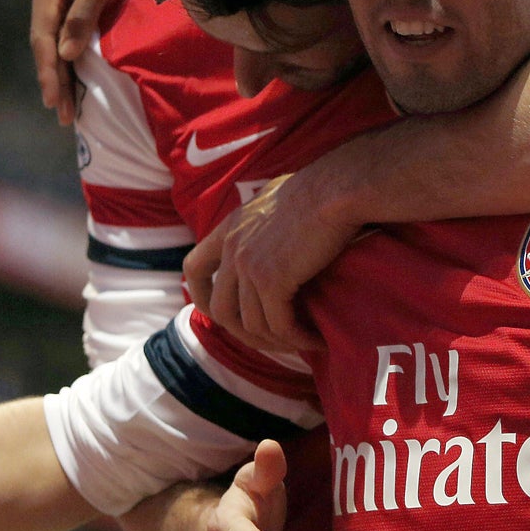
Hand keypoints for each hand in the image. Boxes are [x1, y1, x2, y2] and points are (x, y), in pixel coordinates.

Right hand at [30, 0, 139, 126]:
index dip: (48, 72)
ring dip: (63, 74)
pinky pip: (72, 34)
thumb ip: (84, 13)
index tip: (55, 102)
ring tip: (69, 108)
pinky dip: (74, 59)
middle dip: (54, 80)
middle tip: (64, 117)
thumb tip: (64, 54)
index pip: (42, 37)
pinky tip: (79, 78)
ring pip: (58, 42)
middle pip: (47, 44)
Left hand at [185, 172, 354, 353]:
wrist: (335, 190)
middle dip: (244, 332)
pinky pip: (280, 325)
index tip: (222, 310)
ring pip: (252, 324)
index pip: (194, 268)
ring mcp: (249, 266)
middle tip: (275, 338)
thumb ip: (263, 220)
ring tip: (303, 340)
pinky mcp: (273, 281)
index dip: (202, 296)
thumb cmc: (319, 189)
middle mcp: (232, 249)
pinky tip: (316, 339)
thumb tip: (273, 232)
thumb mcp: (276, 199)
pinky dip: (298, 338)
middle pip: (220, 309)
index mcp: (230, 228)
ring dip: (278, 340)